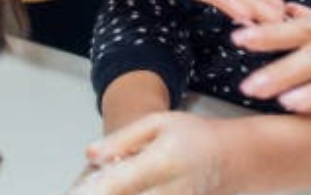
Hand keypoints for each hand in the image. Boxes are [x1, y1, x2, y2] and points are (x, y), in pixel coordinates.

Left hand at [68, 112, 230, 194]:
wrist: (236, 159)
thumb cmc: (196, 137)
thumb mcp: (158, 123)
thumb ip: (122, 139)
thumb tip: (91, 155)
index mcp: (161, 162)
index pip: (116, 184)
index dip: (90, 190)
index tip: (74, 191)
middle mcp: (170, 190)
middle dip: (100, 193)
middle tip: (79, 189)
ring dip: (115, 193)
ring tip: (101, 186)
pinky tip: (121, 188)